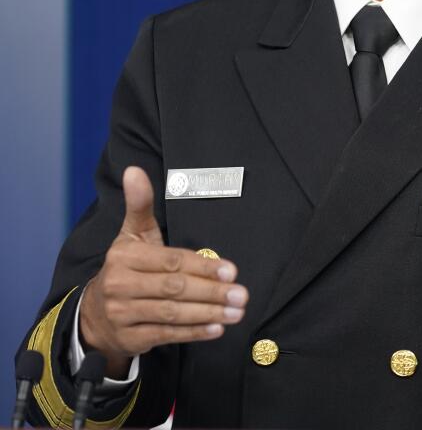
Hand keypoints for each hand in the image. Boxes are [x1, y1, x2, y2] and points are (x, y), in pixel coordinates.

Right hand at [80, 167, 248, 378]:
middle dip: (212, 292)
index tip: (232, 270)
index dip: (203, 267)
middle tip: (242, 294)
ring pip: (172, 314)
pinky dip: (194, 333)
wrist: (94, 314)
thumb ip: (140, 204)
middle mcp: (120, 285)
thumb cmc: (126, 267)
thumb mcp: (132, 234)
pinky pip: (167, 334)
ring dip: (208, 314)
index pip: (171, 261)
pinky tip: (218, 328)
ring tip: (237, 312)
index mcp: (125, 256)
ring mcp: (123, 314)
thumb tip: (135, 170)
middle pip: (174, 289)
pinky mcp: (130, 338)